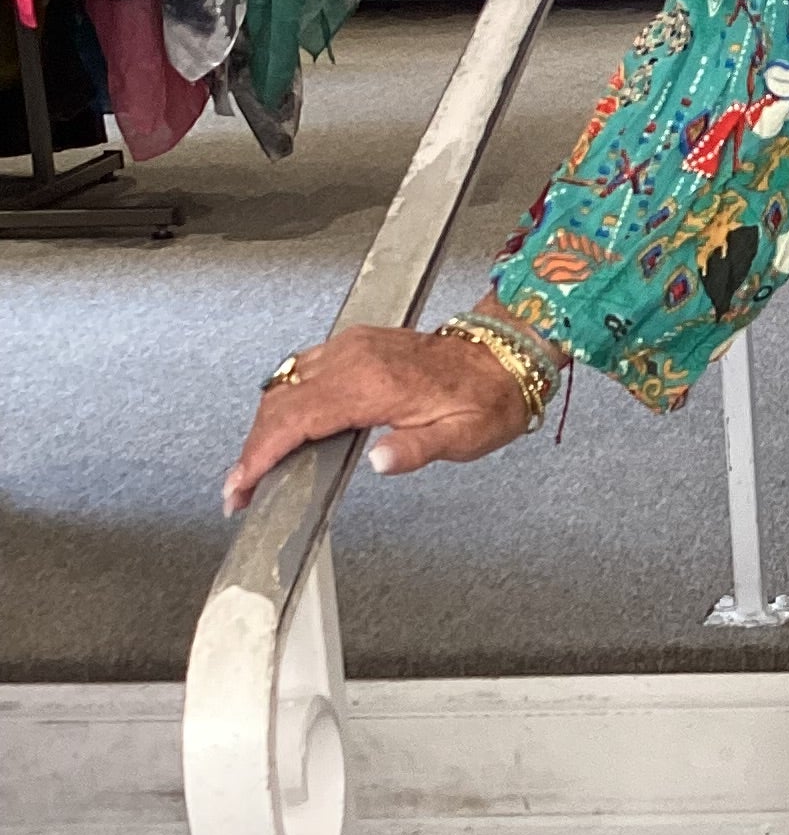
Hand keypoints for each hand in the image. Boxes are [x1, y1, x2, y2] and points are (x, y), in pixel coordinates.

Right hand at [223, 324, 534, 516]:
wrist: (501, 357)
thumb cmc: (485, 398)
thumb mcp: (463, 436)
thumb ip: (416, 450)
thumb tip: (380, 462)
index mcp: (374, 383)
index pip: (296, 419)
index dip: (261, 454)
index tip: (242, 484)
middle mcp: (354, 358)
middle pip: (278, 403)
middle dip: (252, 448)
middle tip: (241, 489)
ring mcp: (350, 347)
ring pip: (284, 385)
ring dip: (265, 426)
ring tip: (258, 467)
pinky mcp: (353, 345)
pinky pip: (301, 372)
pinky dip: (284, 403)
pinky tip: (286, 430)